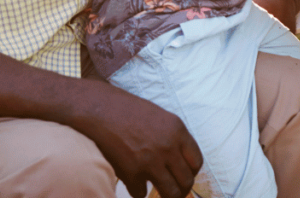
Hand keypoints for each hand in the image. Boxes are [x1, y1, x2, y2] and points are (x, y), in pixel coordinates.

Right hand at [75, 81, 202, 197]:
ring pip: (170, 193)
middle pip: (186, 181)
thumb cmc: (131, 112)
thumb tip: (182, 162)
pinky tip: (136, 184)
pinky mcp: (131, 173)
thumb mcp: (162, 118)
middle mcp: (168, 147)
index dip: (192, 173)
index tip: (186, 176)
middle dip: (182, 190)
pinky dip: (139, 192)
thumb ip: (174, 138)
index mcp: (178, 131)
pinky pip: (141, 194)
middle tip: (176, 192)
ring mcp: (150, 161)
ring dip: (166, 196)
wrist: (102, 110)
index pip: (197, 162)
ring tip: (161, 195)